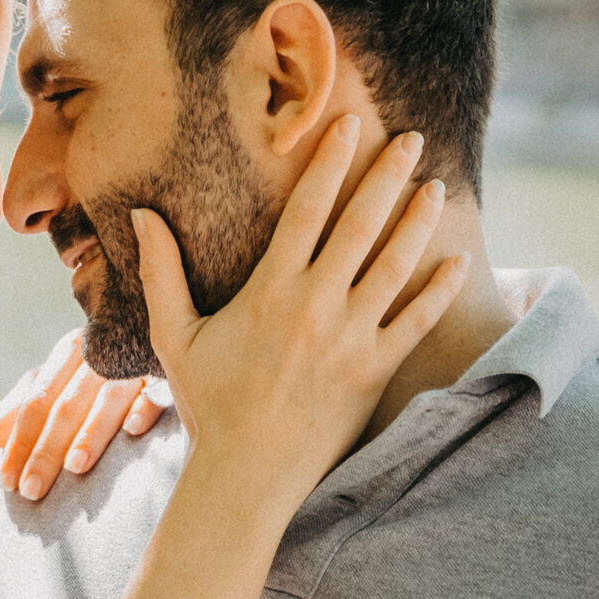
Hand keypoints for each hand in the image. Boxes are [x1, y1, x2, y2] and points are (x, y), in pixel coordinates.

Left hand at [0, 330, 168, 499]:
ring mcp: (133, 363)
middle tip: (31, 490)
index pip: (34, 401)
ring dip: (90, 431)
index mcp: (69, 353)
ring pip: (105, 398)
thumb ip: (24, 405)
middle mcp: (98, 354)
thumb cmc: (102, 367)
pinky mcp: (167, 373)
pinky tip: (133, 428)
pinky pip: (156, 389)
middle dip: (45, 449)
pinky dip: (144, 405)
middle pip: (64, 405)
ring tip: (75, 467)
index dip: (18, 442)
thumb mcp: (62, 378)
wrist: (156, 325)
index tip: (6, 482)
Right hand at [134, 117, 463, 501]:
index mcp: (270, 290)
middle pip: (360, 225)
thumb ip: (160, 271)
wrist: (246, 475)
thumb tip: (139, 215)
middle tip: (413, 139)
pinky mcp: (373, 373)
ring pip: (394, 266)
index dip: (330, 161)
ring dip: (418, 223)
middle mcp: (315, 307)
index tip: (349, 124)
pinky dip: (439, 291)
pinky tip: (459, 261)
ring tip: (436, 187)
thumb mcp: (175, 335)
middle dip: (388, 176)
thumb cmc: (209, 404)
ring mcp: (349, 340)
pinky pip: (416, 324)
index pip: (307, 209)